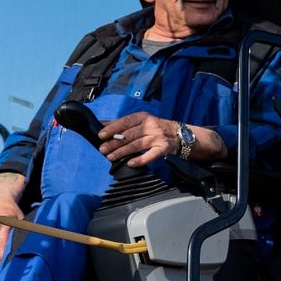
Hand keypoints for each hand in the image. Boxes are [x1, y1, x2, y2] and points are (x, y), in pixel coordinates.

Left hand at [97, 113, 222, 167]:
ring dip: (122, 152)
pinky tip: (130, 163)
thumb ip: (122, 123)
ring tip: (111, 157)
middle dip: (114, 142)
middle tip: (102, 149)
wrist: (179, 134)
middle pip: (129, 135)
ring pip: (137, 145)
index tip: (101, 135)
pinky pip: (151, 155)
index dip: (112, 128)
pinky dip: (140, 160)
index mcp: (143, 117)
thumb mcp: (141, 120)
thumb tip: (101, 123)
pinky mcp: (163, 148)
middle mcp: (150, 126)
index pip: (125, 122)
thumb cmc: (156, 127)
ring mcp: (157, 138)